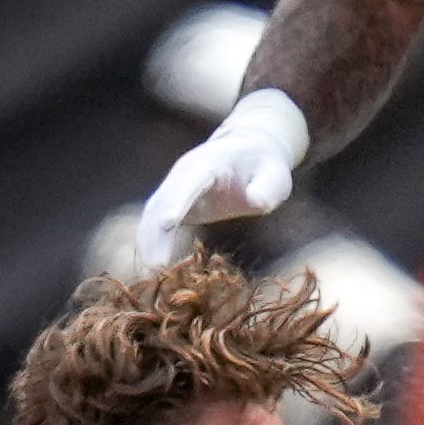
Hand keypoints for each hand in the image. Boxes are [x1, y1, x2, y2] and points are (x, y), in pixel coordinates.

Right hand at [133, 89, 307, 269]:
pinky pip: (154, 222)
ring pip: (153, 212)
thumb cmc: (263, 165)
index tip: (168, 223)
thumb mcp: (275, 174)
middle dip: (155, 232)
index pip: (189, 182)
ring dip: (147, 241)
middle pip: (162, 201)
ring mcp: (174, 186)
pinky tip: (151, 268)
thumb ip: (267, 188)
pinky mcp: (172, 201)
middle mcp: (184, 172)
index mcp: (209, 162)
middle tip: (155, 266)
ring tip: (150, 274)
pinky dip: (150, 242)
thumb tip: (257, 202)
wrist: (248, 150)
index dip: (177, 201)